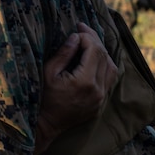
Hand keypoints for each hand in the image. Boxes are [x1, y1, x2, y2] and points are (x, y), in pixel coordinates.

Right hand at [35, 22, 117, 153]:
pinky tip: (93, 60)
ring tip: (89, 43)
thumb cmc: (43, 98)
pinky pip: (109, 80)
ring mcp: (100, 98)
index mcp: (85, 81)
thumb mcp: (48, 73)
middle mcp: (97, 90)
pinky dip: (104, 66)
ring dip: (102, 53)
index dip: (87, 36)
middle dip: (94, 40)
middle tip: (82, 30)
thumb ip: (64, 54)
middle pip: (104, 56)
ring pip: (111, 67)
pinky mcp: (100, 103)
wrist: (45, 125)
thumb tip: (76, 37)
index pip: (95, 50)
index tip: (76, 30)